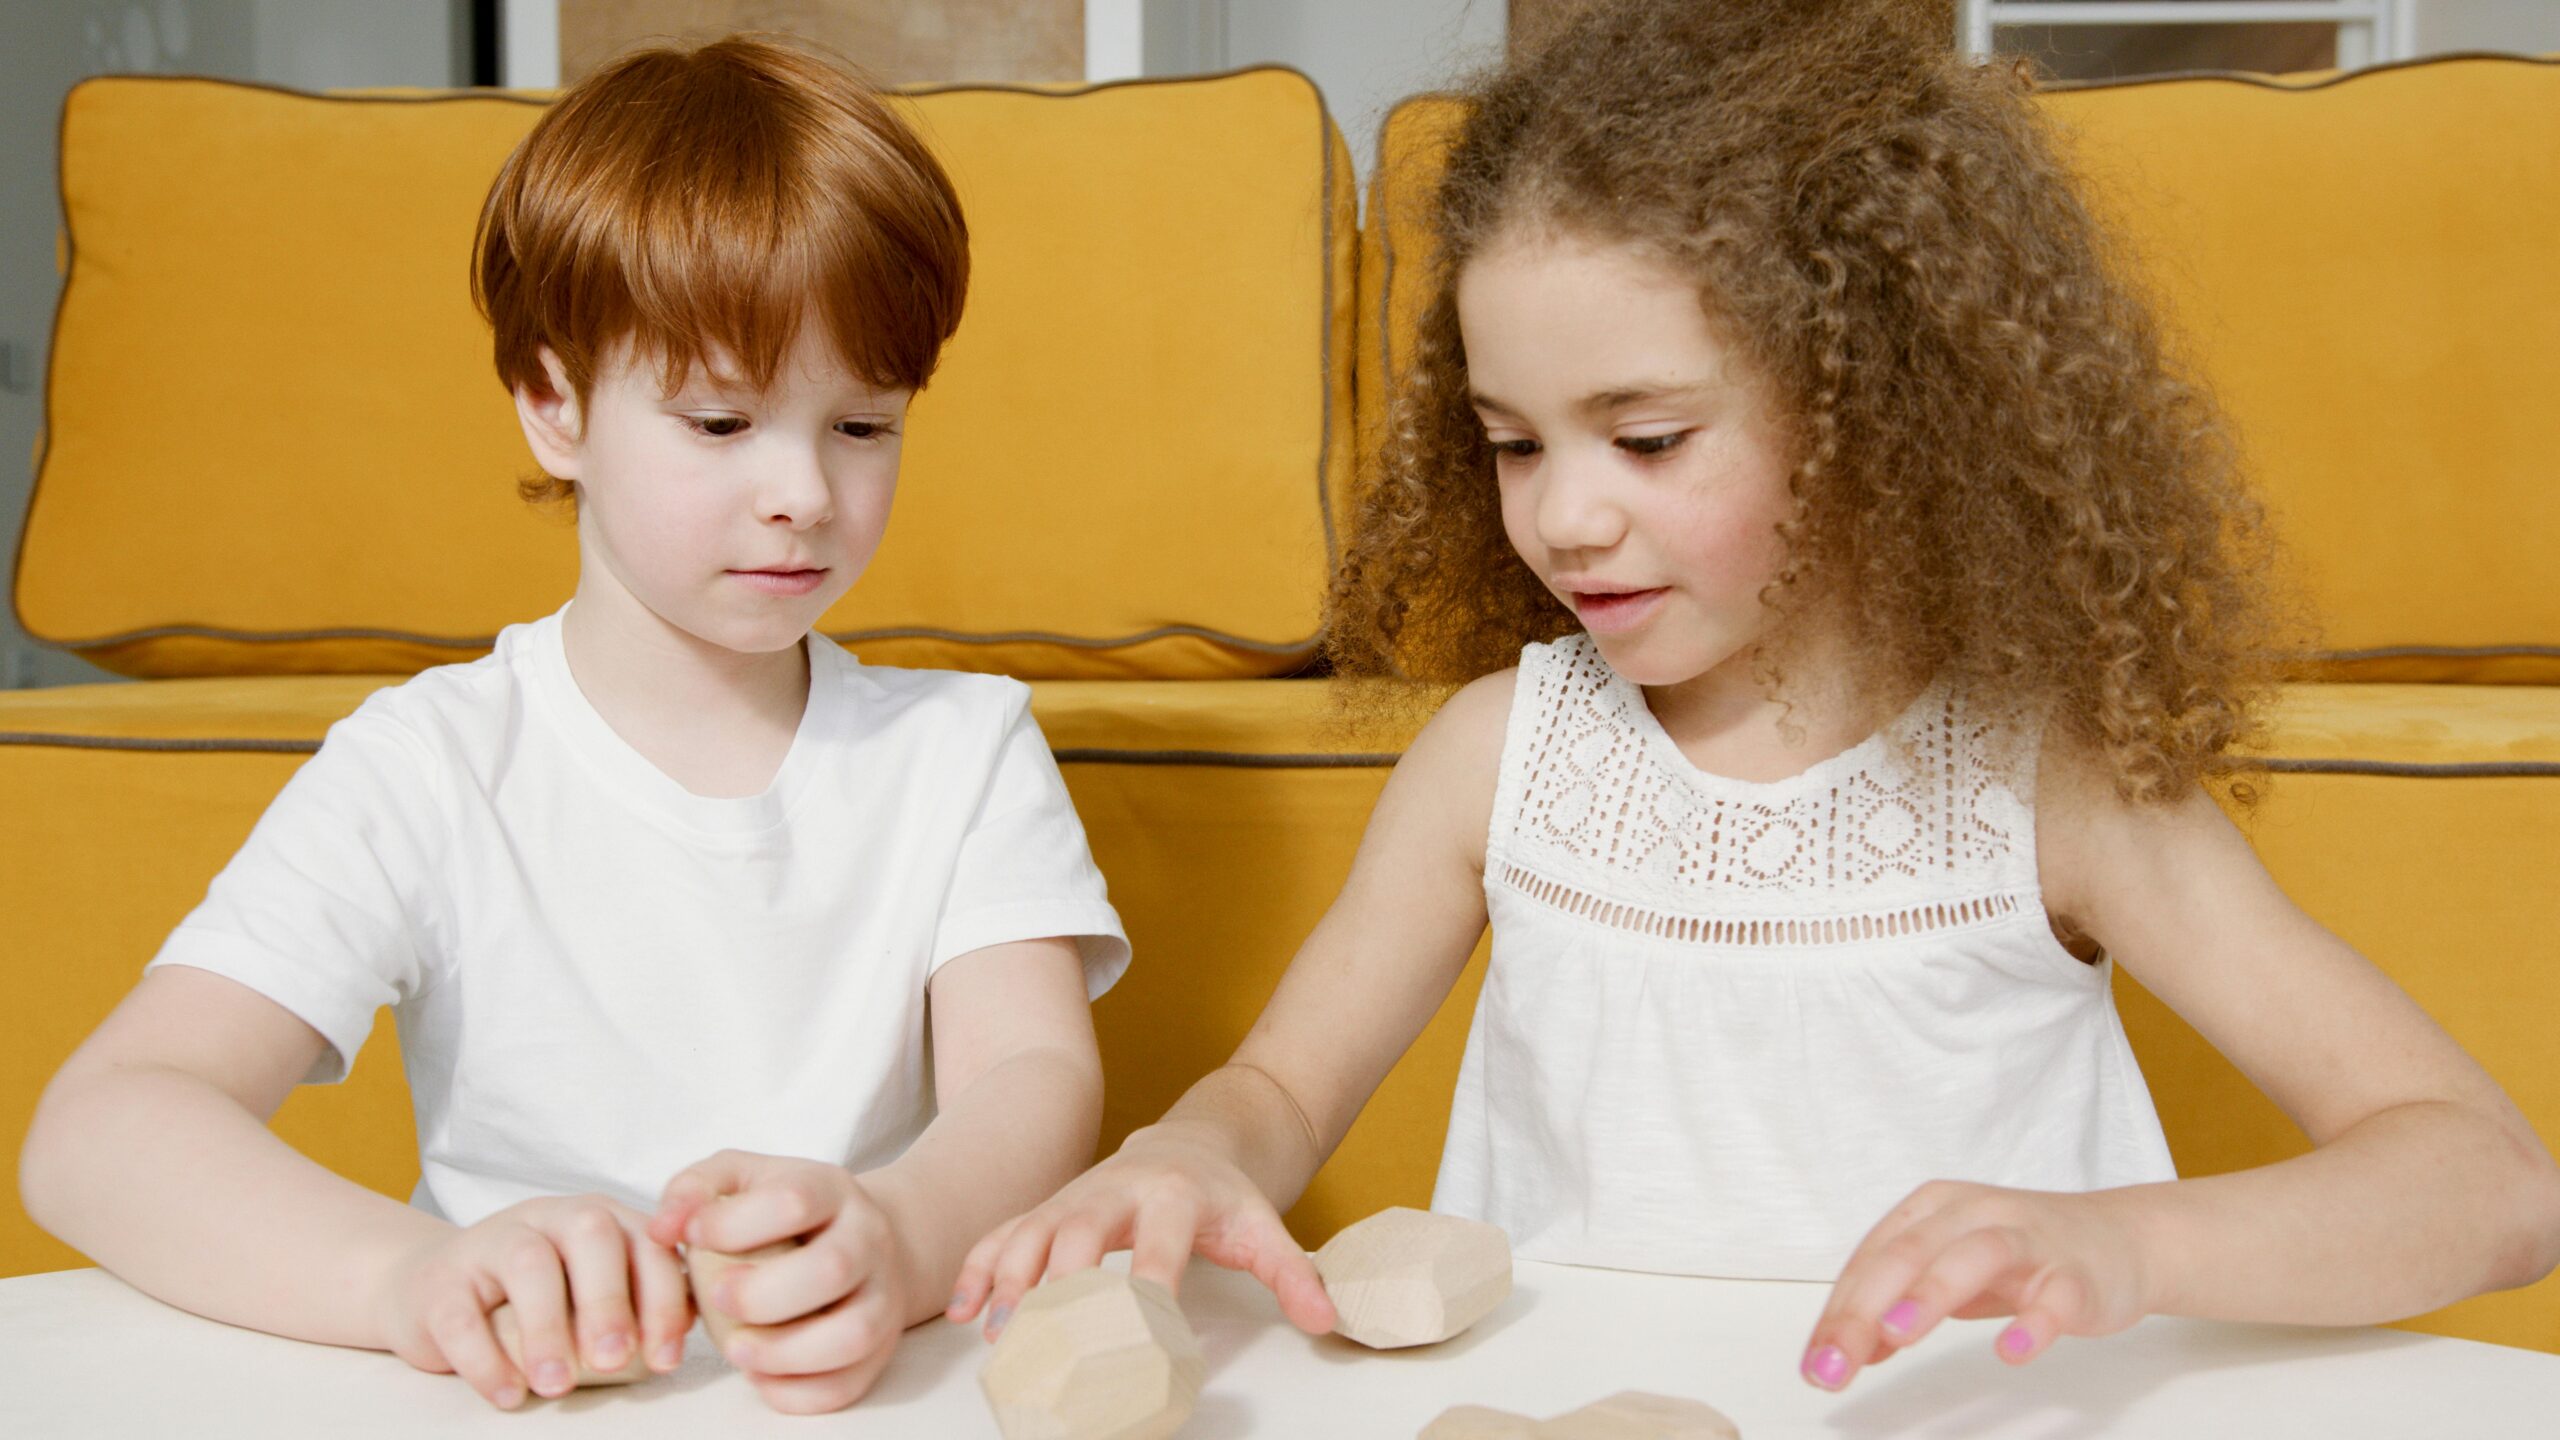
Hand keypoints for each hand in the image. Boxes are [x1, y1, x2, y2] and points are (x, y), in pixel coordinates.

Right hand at [374, 1194, 690, 1408]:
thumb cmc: (536, 1299)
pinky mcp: (442, 1279)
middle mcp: (552, 1217)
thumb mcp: (590, 1291)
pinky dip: (486, 1359)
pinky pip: (461, 1313)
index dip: (662, 1299)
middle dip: (609, 1300)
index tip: (665, 1358)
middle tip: (615, 1361)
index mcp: (601, 1219)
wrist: (433, 1289)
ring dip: (547, 1329)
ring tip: (557, 1385)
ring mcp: (493, 1240)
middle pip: (591, 1235)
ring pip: (528, 1265)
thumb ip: (638, 1300)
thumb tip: (690, 1323)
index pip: (647, 1244)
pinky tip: (509, 1394)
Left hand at [650, 1151, 913, 1414]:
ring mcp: (882, 1296)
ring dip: (783, 1352)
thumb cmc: (784, 1212)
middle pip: (833, 1268)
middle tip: (716, 1298)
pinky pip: (847, 1385)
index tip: (692, 1237)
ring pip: (852, 1334)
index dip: (732, 1225)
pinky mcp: (879, 1350)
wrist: (862, 1240)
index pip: (794, 1200)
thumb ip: (694, 1190)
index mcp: (831, 1190)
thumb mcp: (742, 1179)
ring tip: (736, 1348)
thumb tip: (663, 1229)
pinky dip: (795, 1392)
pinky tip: (759, 1374)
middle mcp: (868, 1239)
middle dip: (761, 1295)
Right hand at [946, 1122, 1335, 1338]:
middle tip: (1044, 1332)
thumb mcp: (1264, 1228)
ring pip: (1031, 1230)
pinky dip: (981, 1268)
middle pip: (1080, 1230)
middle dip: (1060, 1279)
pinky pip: (1004, 1233)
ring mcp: (1075, 1198)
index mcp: (1173, 1195)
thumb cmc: (1222, 1198)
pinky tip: (967, 1312)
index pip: (1160, 1242)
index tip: (1141, 1325)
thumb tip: (1325, 1320)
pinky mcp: (1048, 1208)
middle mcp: (1115, 1191)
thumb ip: (1293, 1275)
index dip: (1149, 1280)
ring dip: (1011, 1279)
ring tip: (998, 1333)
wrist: (1188, 1145)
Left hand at [1801, 1181, 2156, 1390]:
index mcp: (1933, 1209)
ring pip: (1975, 1256)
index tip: (1817, 1362)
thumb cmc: (2021, 1256)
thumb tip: (1848, 1346)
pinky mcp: (2077, 1273)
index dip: (1840, 1310)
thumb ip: (1898, 1303)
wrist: (2120, 1239)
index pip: (1873, 1259)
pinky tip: (2013, 1349)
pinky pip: (2056, 1295)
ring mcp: (2029, 1239)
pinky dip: (2034, 1321)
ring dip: (1931, 1293)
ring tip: (1896, 1333)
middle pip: (1909, 1255)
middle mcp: (1974, 1213)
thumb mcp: (1949, 1272)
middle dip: (1865, 1310)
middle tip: (1836, 1361)